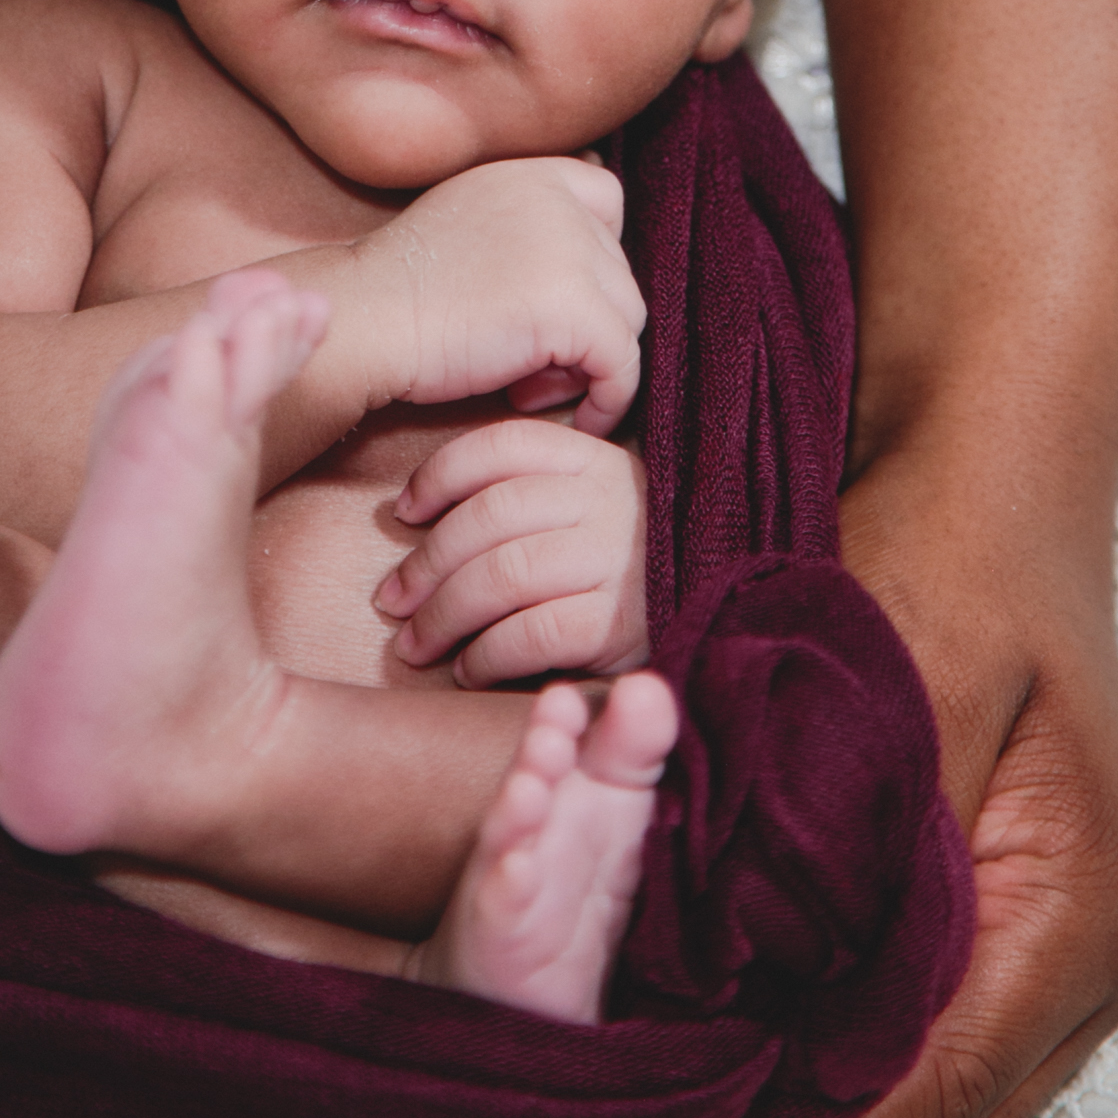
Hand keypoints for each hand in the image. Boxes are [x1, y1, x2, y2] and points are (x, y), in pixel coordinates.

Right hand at [350, 158, 645, 437]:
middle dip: (584, 320)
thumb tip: (586, 265)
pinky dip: (608, 398)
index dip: (595, 256)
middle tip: (528, 362)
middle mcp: (557, 199)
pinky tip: (570, 414)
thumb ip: (523, 226)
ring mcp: (569, 249)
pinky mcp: (573, 307)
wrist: (365, 322)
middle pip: (617, 270)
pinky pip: (622, 363)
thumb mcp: (464, 225)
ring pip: (626, 317)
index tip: (557, 301)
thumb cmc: (399, 293)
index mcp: (530, 174)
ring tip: (528, 383)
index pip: (606, 200)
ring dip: (587, 359)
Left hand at [375, 418, 648, 685]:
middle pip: (488, 517)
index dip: (438, 476)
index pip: (500, 446)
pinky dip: (486, 656)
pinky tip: (470, 671)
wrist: (725, 615)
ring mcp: (617, 561)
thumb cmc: (633, 566)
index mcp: (594, 460)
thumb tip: (425, 510)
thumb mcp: (596, 506)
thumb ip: (533, 494)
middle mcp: (607, 501)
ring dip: (443, 616)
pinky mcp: (621, 625)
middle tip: (393, 600)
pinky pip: (530, 634)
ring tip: (417, 645)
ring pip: (501, 576)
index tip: (405, 512)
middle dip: (426, 564)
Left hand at [657, 449, 1117, 1117]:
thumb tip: (772, 971)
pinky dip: (843, 1099)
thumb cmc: (949, 548)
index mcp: (1077, 902)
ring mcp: (1053, 940)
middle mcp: (1085, 948)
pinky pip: (928, 1047)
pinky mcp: (1003, 917)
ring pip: (937, 1107)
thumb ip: (854, 822)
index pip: (937, 1083)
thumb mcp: (899, 673)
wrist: (991, 463)